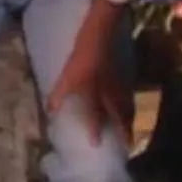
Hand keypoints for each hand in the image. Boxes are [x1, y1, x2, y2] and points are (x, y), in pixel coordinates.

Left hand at [46, 27, 129, 145]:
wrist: (100, 36)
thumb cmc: (82, 59)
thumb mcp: (66, 77)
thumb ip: (58, 95)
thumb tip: (50, 111)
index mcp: (95, 96)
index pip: (96, 118)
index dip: (95, 131)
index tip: (96, 145)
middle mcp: (110, 93)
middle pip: (121, 115)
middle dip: (125, 130)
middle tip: (129, 143)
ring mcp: (118, 83)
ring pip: (127, 105)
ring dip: (130, 117)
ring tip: (132, 125)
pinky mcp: (122, 73)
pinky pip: (128, 93)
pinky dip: (130, 101)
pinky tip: (129, 100)